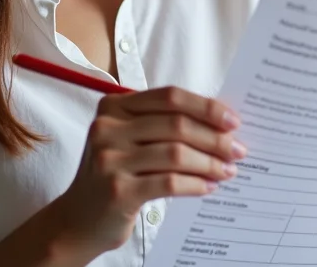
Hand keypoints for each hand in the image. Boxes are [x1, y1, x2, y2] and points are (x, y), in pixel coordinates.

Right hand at [51, 86, 246, 259]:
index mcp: (113, 106)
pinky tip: (208, 187)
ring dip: (210, 163)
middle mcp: (107, 128)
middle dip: (215, 138)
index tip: (232, 121)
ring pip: (177, 154)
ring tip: (227, 171)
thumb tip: (220, 123)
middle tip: (238, 150)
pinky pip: (170, 182)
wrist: (78, 219)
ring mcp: (110, 160)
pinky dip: (195, 184)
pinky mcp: (118, 190)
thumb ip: (164, 124)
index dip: (205, 107)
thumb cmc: (115, 174)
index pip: (170, 97)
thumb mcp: (129, 139)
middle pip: (177, 125)